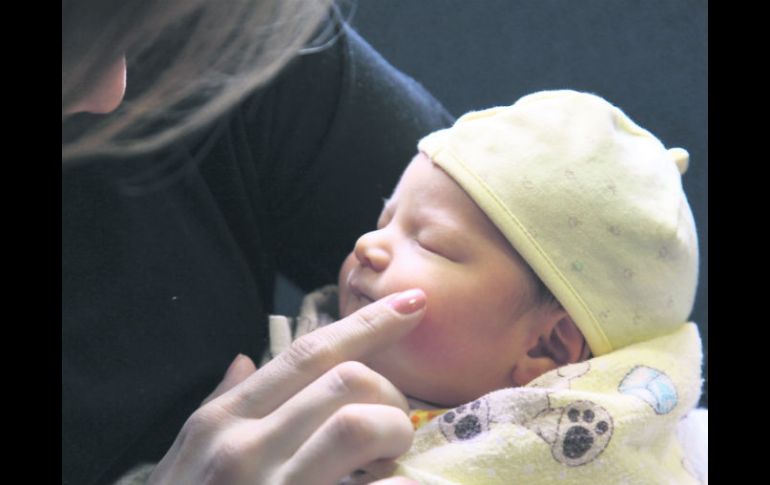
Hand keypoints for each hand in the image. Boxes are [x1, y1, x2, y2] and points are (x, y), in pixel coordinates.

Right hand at [148, 289, 426, 484]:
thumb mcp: (187, 453)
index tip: (414, 303)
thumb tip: (248, 356)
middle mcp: (246, 448)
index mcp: (223, 421)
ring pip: (361, 425)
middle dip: (388, 391)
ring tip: (390, 455)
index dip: (369, 323)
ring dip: (394, 433)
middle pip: (346, 382)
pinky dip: (397, 484)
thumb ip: (222, 402)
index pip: (309, 354)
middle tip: (392, 419)